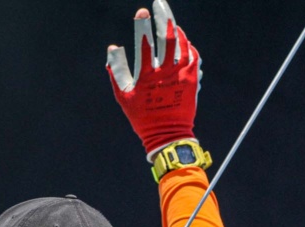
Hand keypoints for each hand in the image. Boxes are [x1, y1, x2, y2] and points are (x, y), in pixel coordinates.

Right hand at [106, 0, 201, 160]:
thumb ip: (117, 71)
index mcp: (147, 76)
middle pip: (166, 38)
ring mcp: (181, 76)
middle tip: (159, 4)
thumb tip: (112, 49)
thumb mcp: (124, 97)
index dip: (143, 25)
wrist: (168, 135)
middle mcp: (166, 73)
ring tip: (170, 18)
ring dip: (176, 29)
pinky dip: (187, 45)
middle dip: (163, 18)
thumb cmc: (142, 117)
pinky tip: (183, 39)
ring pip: (182, 45)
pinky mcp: (192, 80)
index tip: (142, 12)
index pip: (145, 44)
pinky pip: (192, 56)